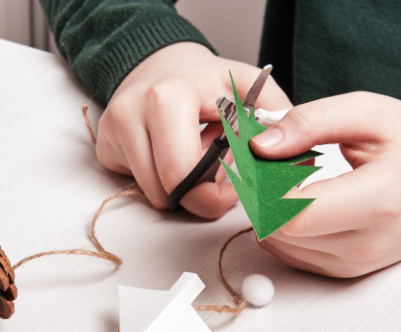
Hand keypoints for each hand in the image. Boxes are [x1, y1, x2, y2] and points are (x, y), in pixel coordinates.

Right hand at [96, 42, 291, 217]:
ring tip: (195, 161)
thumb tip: (294, 159)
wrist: (160, 65)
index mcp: (169, 97)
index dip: (215, 194)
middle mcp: (132, 113)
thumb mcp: (250, 88)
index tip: (235, 190)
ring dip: (180, 190)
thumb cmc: (207, 82)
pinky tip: (171, 158)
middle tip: (217, 182)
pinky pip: (139, 187)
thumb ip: (276, 120)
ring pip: (153, 196)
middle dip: (198, 197)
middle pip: (166, 192)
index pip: (185, 174)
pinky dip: (161, 183)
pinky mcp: (106, 147)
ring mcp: (114, 131)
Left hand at [249, 92, 400, 276]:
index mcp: (379, 202)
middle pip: (280, 231)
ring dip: (270, 212)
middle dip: (262, 196)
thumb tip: (260, 146)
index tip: (257, 162)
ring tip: (293, 182)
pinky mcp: (341, 271)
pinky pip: (288, 253)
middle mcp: (365, 244)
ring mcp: (353, 264)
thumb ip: (311, 122)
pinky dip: (281, 227)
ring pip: (278, 244)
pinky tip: (300, 203)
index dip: (263, 189)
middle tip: (272, 165)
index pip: (293, 214)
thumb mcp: (368, 113)